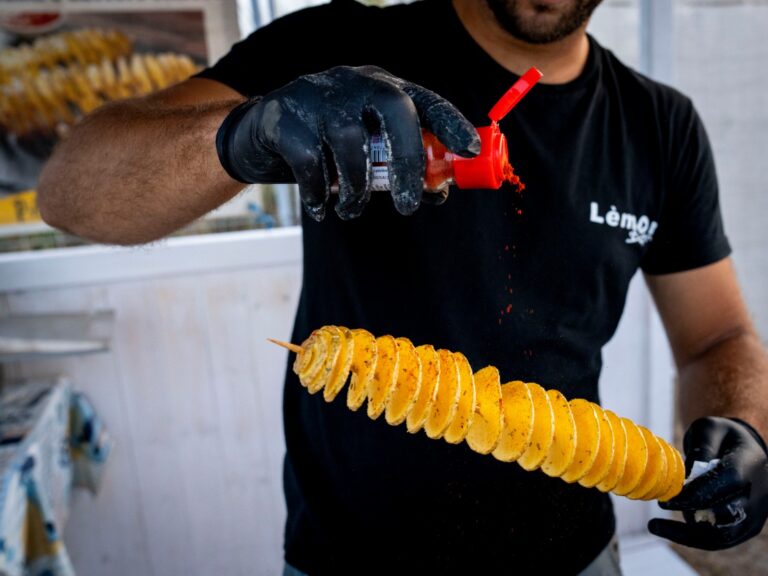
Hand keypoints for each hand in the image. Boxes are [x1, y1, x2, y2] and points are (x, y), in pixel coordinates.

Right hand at [215, 65, 479, 220]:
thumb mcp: (367, 145)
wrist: (260, 131)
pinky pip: (311, 164)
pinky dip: (319, 194)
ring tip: (352, 211)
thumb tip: (439, 193)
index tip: (471, 151)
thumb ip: (399, 164)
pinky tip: (321, 208)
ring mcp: (317, 97)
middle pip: (393, 110)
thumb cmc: (327, 141)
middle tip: (407, 206)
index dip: (450, 123)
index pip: (424, 99)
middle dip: (407, 161)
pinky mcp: (285, 119)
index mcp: (380, 87)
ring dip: (357, 190)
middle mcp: (353, 83)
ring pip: (350, 143)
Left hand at [648, 416, 767, 549]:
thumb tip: (687, 476)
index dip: (696, 493)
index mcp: (750, 464)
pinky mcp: (744, 527)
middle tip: (660, 507)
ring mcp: (753, 514)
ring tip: (654, 526)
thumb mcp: (709, 430)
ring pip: (723, 535)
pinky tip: (666, 530)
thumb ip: (701, 449)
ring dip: (687, 534)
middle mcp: (757, 494)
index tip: (667, 498)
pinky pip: (719, 539)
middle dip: (690, 514)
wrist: (746, 451)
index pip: (727, 483)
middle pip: (727, 515)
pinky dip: (692, 538)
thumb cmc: (722, 437)